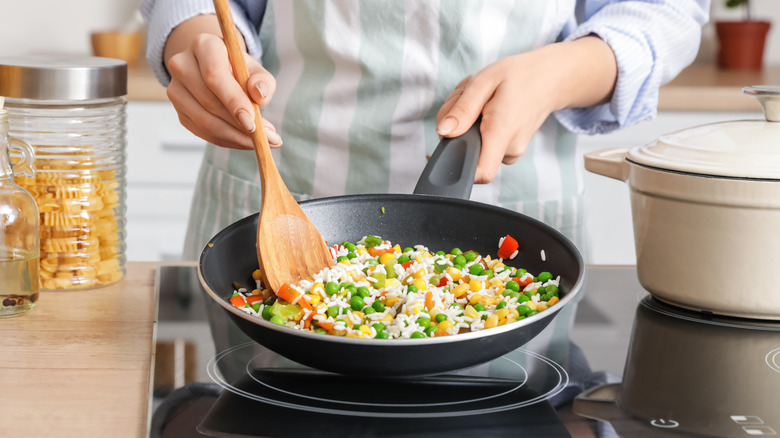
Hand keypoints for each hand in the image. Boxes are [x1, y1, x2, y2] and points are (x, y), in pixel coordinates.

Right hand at [164, 16, 281, 149]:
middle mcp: (182, 65)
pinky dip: (226, 140)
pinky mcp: (179, 111)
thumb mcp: (256, 70)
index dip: (233, 101)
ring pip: (204, 121)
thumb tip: (259, 95)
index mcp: (204, 45)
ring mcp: (176, 89)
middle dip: (239, 125)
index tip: (253, 123)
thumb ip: (263, 81)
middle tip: (267, 138)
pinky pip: (202, 132)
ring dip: (235, 137)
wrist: (216, 69)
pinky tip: (244, 140)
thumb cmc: (239, 69)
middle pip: (209, 102)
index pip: (214, 75)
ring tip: (260, 141)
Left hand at [436, 36, 616, 182]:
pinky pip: (483, 144)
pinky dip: (476, 126)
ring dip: (465, 123)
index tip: (448, 143)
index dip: (457, 166)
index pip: (480, 173)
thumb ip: (463, 110)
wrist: (550, 78)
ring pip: (473, 147)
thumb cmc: (519, 76)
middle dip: (456, 127)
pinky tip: (485, 107)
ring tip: (479, 99)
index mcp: (503, 132)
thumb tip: (443, 132)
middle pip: (467, 153)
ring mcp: (511, 153)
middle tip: (465, 98)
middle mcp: (510, 149)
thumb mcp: (485, 82)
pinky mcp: (509, 150)